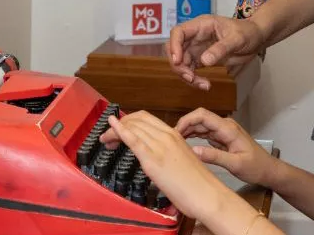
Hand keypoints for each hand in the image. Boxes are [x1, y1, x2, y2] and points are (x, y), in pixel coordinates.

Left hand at [101, 111, 233, 220]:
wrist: (207, 194)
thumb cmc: (197, 182)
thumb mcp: (181, 159)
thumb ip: (167, 152)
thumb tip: (154, 155)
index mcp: (174, 134)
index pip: (146, 118)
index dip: (129, 121)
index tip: (119, 129)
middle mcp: (166, 136)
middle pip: (136, 120)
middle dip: (119, 125)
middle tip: (109, 138)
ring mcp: (159, 146)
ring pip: (132, 128)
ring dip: (114, 132)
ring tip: (106, 141)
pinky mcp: (153, 159)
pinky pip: (133, 139)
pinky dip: (119, 130)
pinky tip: (110, 127)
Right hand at [168, 15, 264, 90]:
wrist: (256, 39)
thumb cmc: (248, 32)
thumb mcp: (237, 39)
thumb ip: (221, 49)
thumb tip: (204, 61)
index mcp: (201, 25)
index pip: (178, 32)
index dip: (174, 46)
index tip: (177, 61)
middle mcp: (195, 36)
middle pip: (175, 49)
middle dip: (178, 65)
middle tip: (190, 78)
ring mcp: (197, 48)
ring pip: (181, 63)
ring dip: (187, 76)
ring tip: (203, 85)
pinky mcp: (201, 59)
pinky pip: (191, 70)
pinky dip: (194, 79)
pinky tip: (205, 85)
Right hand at [175, 108, 277, 187]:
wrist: (268, 170)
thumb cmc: (256, 167)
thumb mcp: (235, 164)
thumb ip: (214, 156)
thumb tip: (193, 150)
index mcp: (228, 128)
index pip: (203, 115)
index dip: (187, 120)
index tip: (175, 132)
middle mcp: (225, 126)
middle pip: (199, 119)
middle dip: (184, 126)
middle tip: (170, 139)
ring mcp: (223, 131)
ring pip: (201, 126)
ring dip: (188, 131)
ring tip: (174, 142)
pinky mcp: (222, 138)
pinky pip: (205, 133)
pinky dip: (194, 136)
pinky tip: (185, 143)